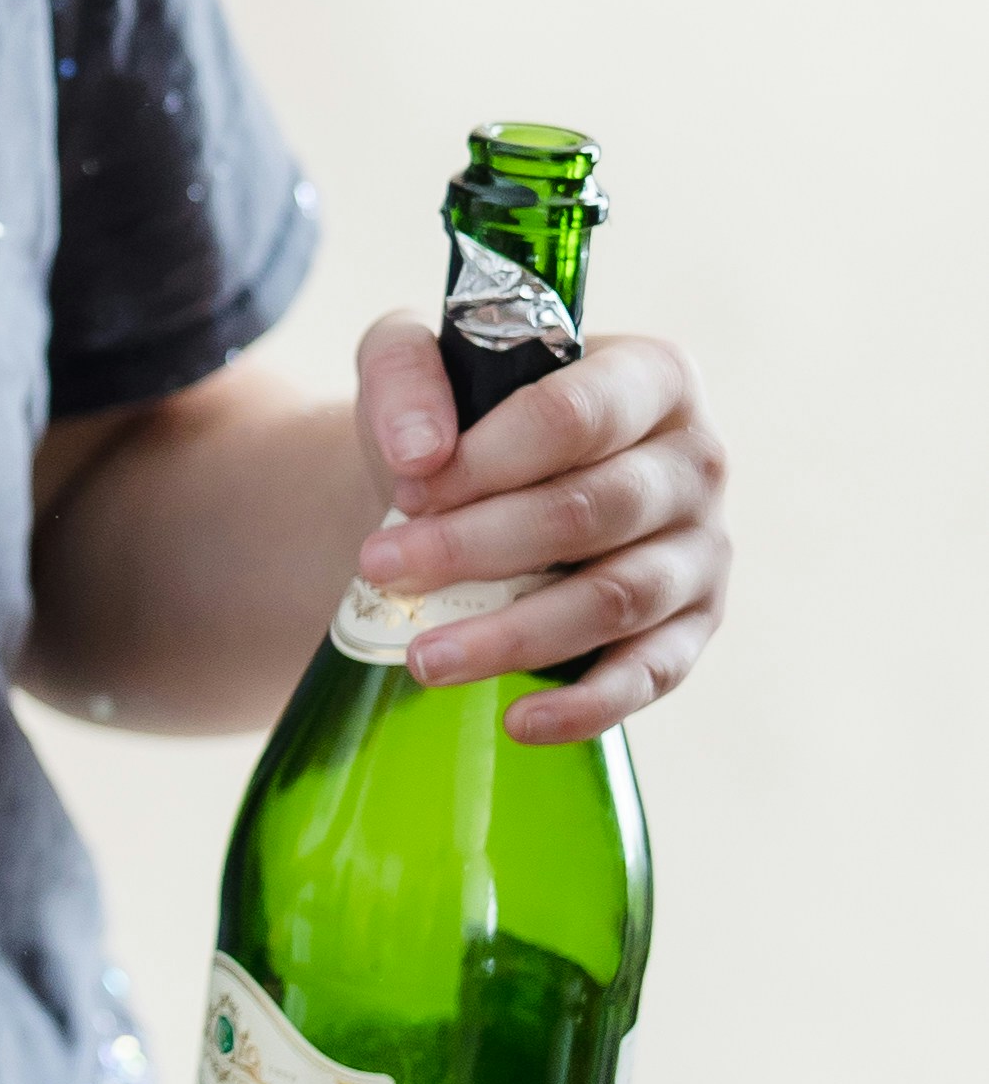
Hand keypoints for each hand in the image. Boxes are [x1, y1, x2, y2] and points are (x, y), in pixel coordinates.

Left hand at [349, 318, 730, 745]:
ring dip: (514, 634)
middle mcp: (695, 463)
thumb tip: (418, 456)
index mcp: (651, 378)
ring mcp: (701, 551)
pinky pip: (649, 675)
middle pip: (591, 510)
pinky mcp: (691, 628)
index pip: (575, 415)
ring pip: (615, 599)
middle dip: (478, 546)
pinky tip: (517, 721)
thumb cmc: (459, 422)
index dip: (486, 458)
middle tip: (381, 570)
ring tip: (422, 657)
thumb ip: (404, 376)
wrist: (479, 490)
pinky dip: (586, 705)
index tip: (406, 490)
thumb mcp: (416, 362)